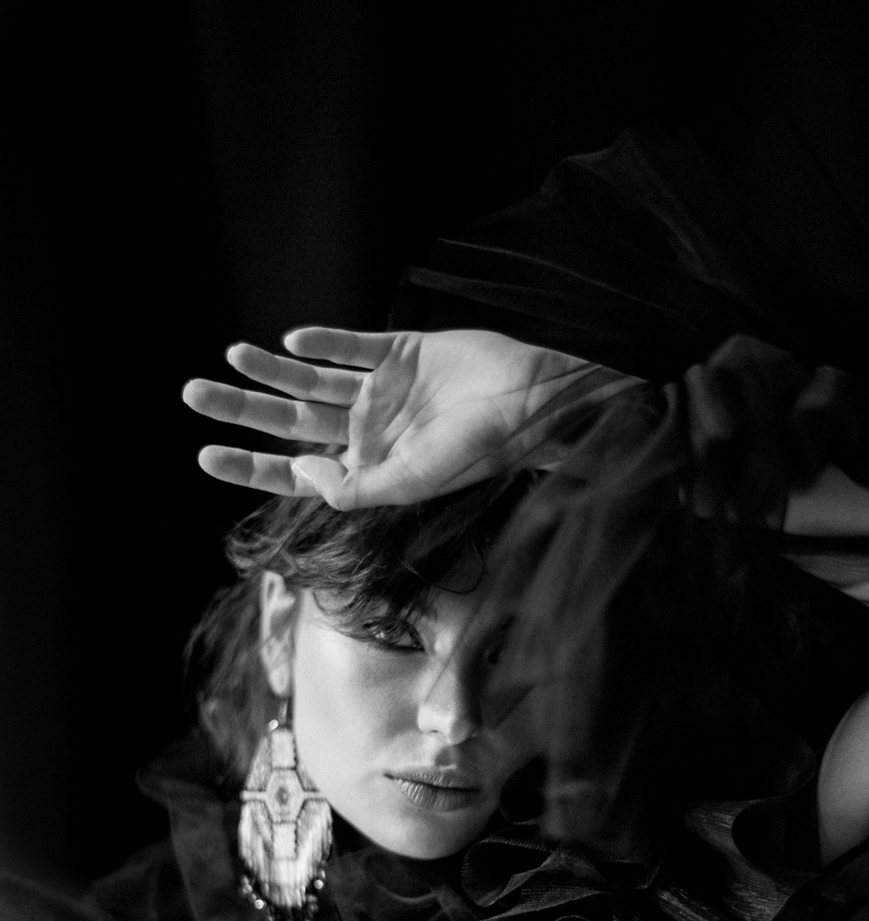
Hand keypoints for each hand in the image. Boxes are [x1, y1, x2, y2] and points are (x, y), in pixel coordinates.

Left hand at [182, 327, 638, 507]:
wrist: (530, 400)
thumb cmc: (479, 451)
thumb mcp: (413, 482)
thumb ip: (354, 486)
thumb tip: (300, 472)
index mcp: (368, 467)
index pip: (295, 469)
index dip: (250, 464)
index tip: (205, 455)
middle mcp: (369, 429)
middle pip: (290, 420)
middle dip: (243, 408)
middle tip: (192, 394)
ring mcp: (383, 389)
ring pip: (312, 379)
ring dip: (272, 368)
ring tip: (232, 355)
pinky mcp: (403, 350)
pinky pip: (352, 344)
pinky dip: (323, 341)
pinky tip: (294, 340)